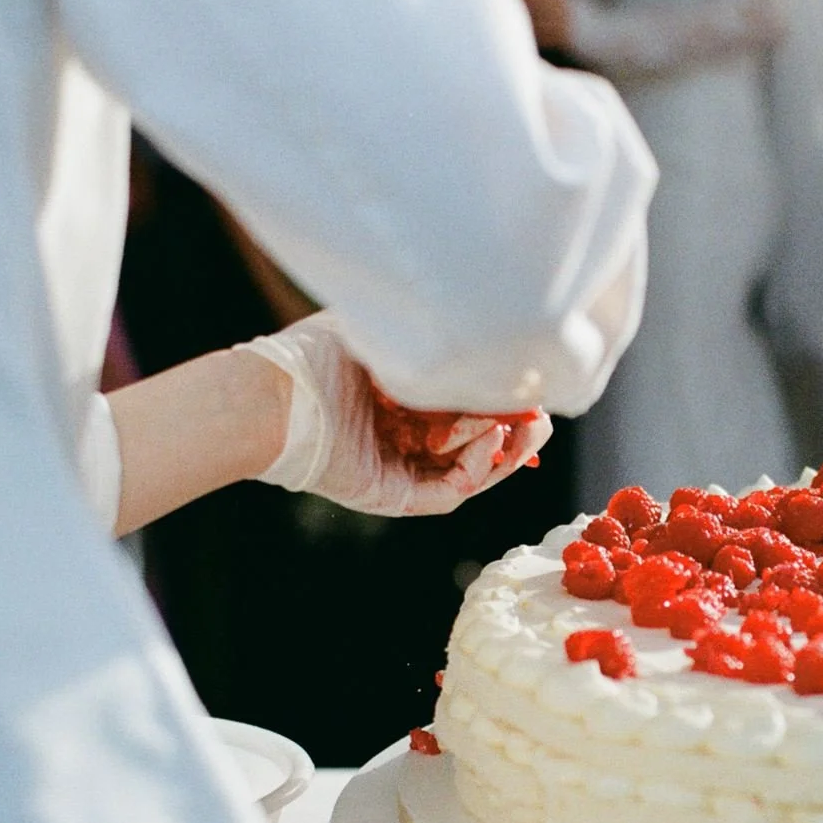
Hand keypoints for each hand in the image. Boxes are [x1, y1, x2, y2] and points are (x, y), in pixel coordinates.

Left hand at [242, 311, 552, 516]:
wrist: (278, 396)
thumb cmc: (317, 356)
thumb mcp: (380, 330)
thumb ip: (424, 332)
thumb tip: (477, 327)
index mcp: (403, 399)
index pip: (467, 405)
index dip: (502, 397)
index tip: (532, 381)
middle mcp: (406, 436)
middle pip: (478, 442)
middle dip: (517, 430)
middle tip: (544, 415)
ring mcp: (402, 468)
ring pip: (471, 470)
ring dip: (506, 451)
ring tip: (530, 428)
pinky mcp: (394, 496)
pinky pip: (448, 489)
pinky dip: (475, 468)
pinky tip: (488, 437)